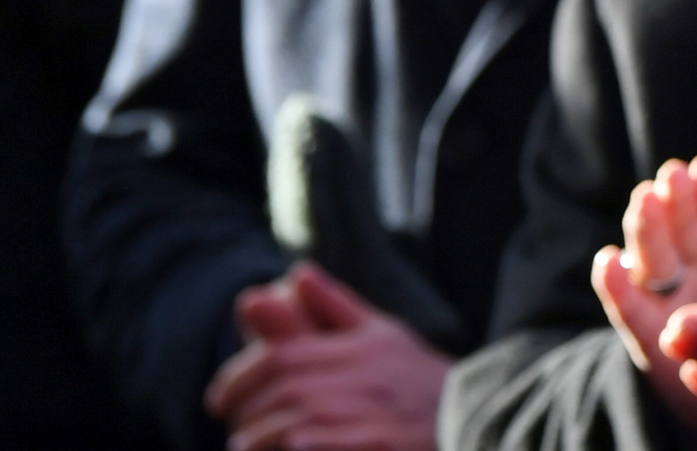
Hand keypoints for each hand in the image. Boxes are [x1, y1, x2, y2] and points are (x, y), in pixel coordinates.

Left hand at [206, 262, 450, 450]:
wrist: (465, 419)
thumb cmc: (415, 379)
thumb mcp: (379, 334)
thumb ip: (332, 306)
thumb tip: (296, 273)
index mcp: (343, 348)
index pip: (272, 358)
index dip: (236, 381)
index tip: (222, 401)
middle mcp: (342, 381)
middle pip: (269, 399)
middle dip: (246, 417)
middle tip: (242, 430)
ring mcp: (351, 420)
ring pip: (276, 433)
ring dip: (259, 442)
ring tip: (256, 446)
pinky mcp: (365, 448)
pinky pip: (303, 449)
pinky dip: (293, 449)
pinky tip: (293, 448)